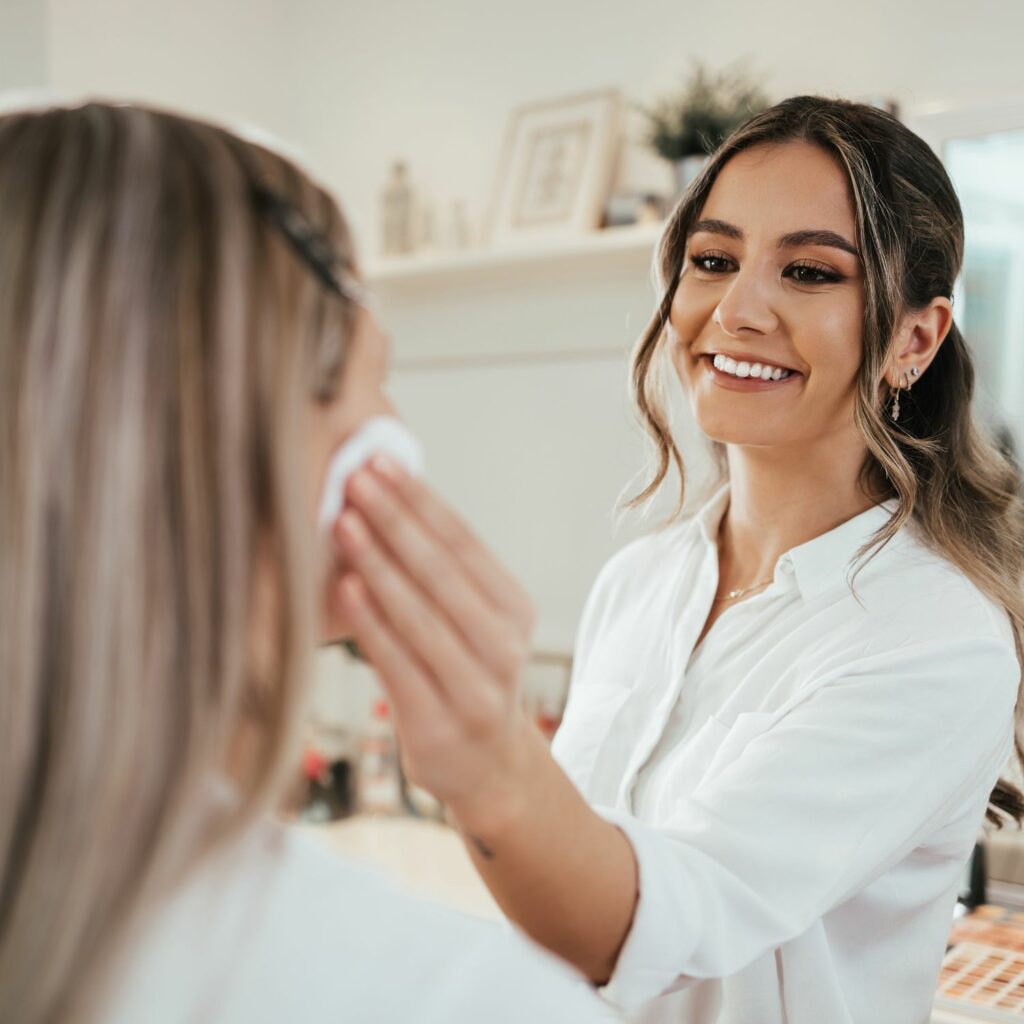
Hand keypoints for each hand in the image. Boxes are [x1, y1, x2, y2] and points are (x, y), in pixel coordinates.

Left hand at [331, 455, 536, 829]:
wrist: (487, 766)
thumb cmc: (465, 675)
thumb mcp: (473, 623)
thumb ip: (439, 576)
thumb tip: (379, 502)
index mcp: (514, 609)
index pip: (464, 543)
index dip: (420, 501)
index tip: (380, 463)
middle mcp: (505, 645)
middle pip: (442, 572)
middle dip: (394, 520)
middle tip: (354, 479)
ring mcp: (476, 688)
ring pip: (420, 615)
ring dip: (377, 564)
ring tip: (342, 522)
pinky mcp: (439, 723)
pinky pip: (398, 663)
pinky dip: (370, 624)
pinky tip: (342, 589)